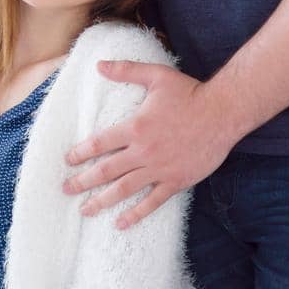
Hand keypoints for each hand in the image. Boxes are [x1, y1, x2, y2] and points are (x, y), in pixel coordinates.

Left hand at [63, 62, 236, 228]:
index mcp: (135, 126)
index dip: (81, 153)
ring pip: (124, 189)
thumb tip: (99, 65)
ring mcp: (159, 169)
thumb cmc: (189, 92)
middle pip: (106, 170)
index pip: (99, 143)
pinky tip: (120, 223)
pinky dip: (135, 214)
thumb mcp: (156, 75)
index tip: (68, 160)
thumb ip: (126, 70)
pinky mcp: (175, 181)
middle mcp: (143, 151)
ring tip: (85, 210)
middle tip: (65, 189)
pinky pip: (152, 202)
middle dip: (83, 181)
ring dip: (102, 201)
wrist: (223, 113)